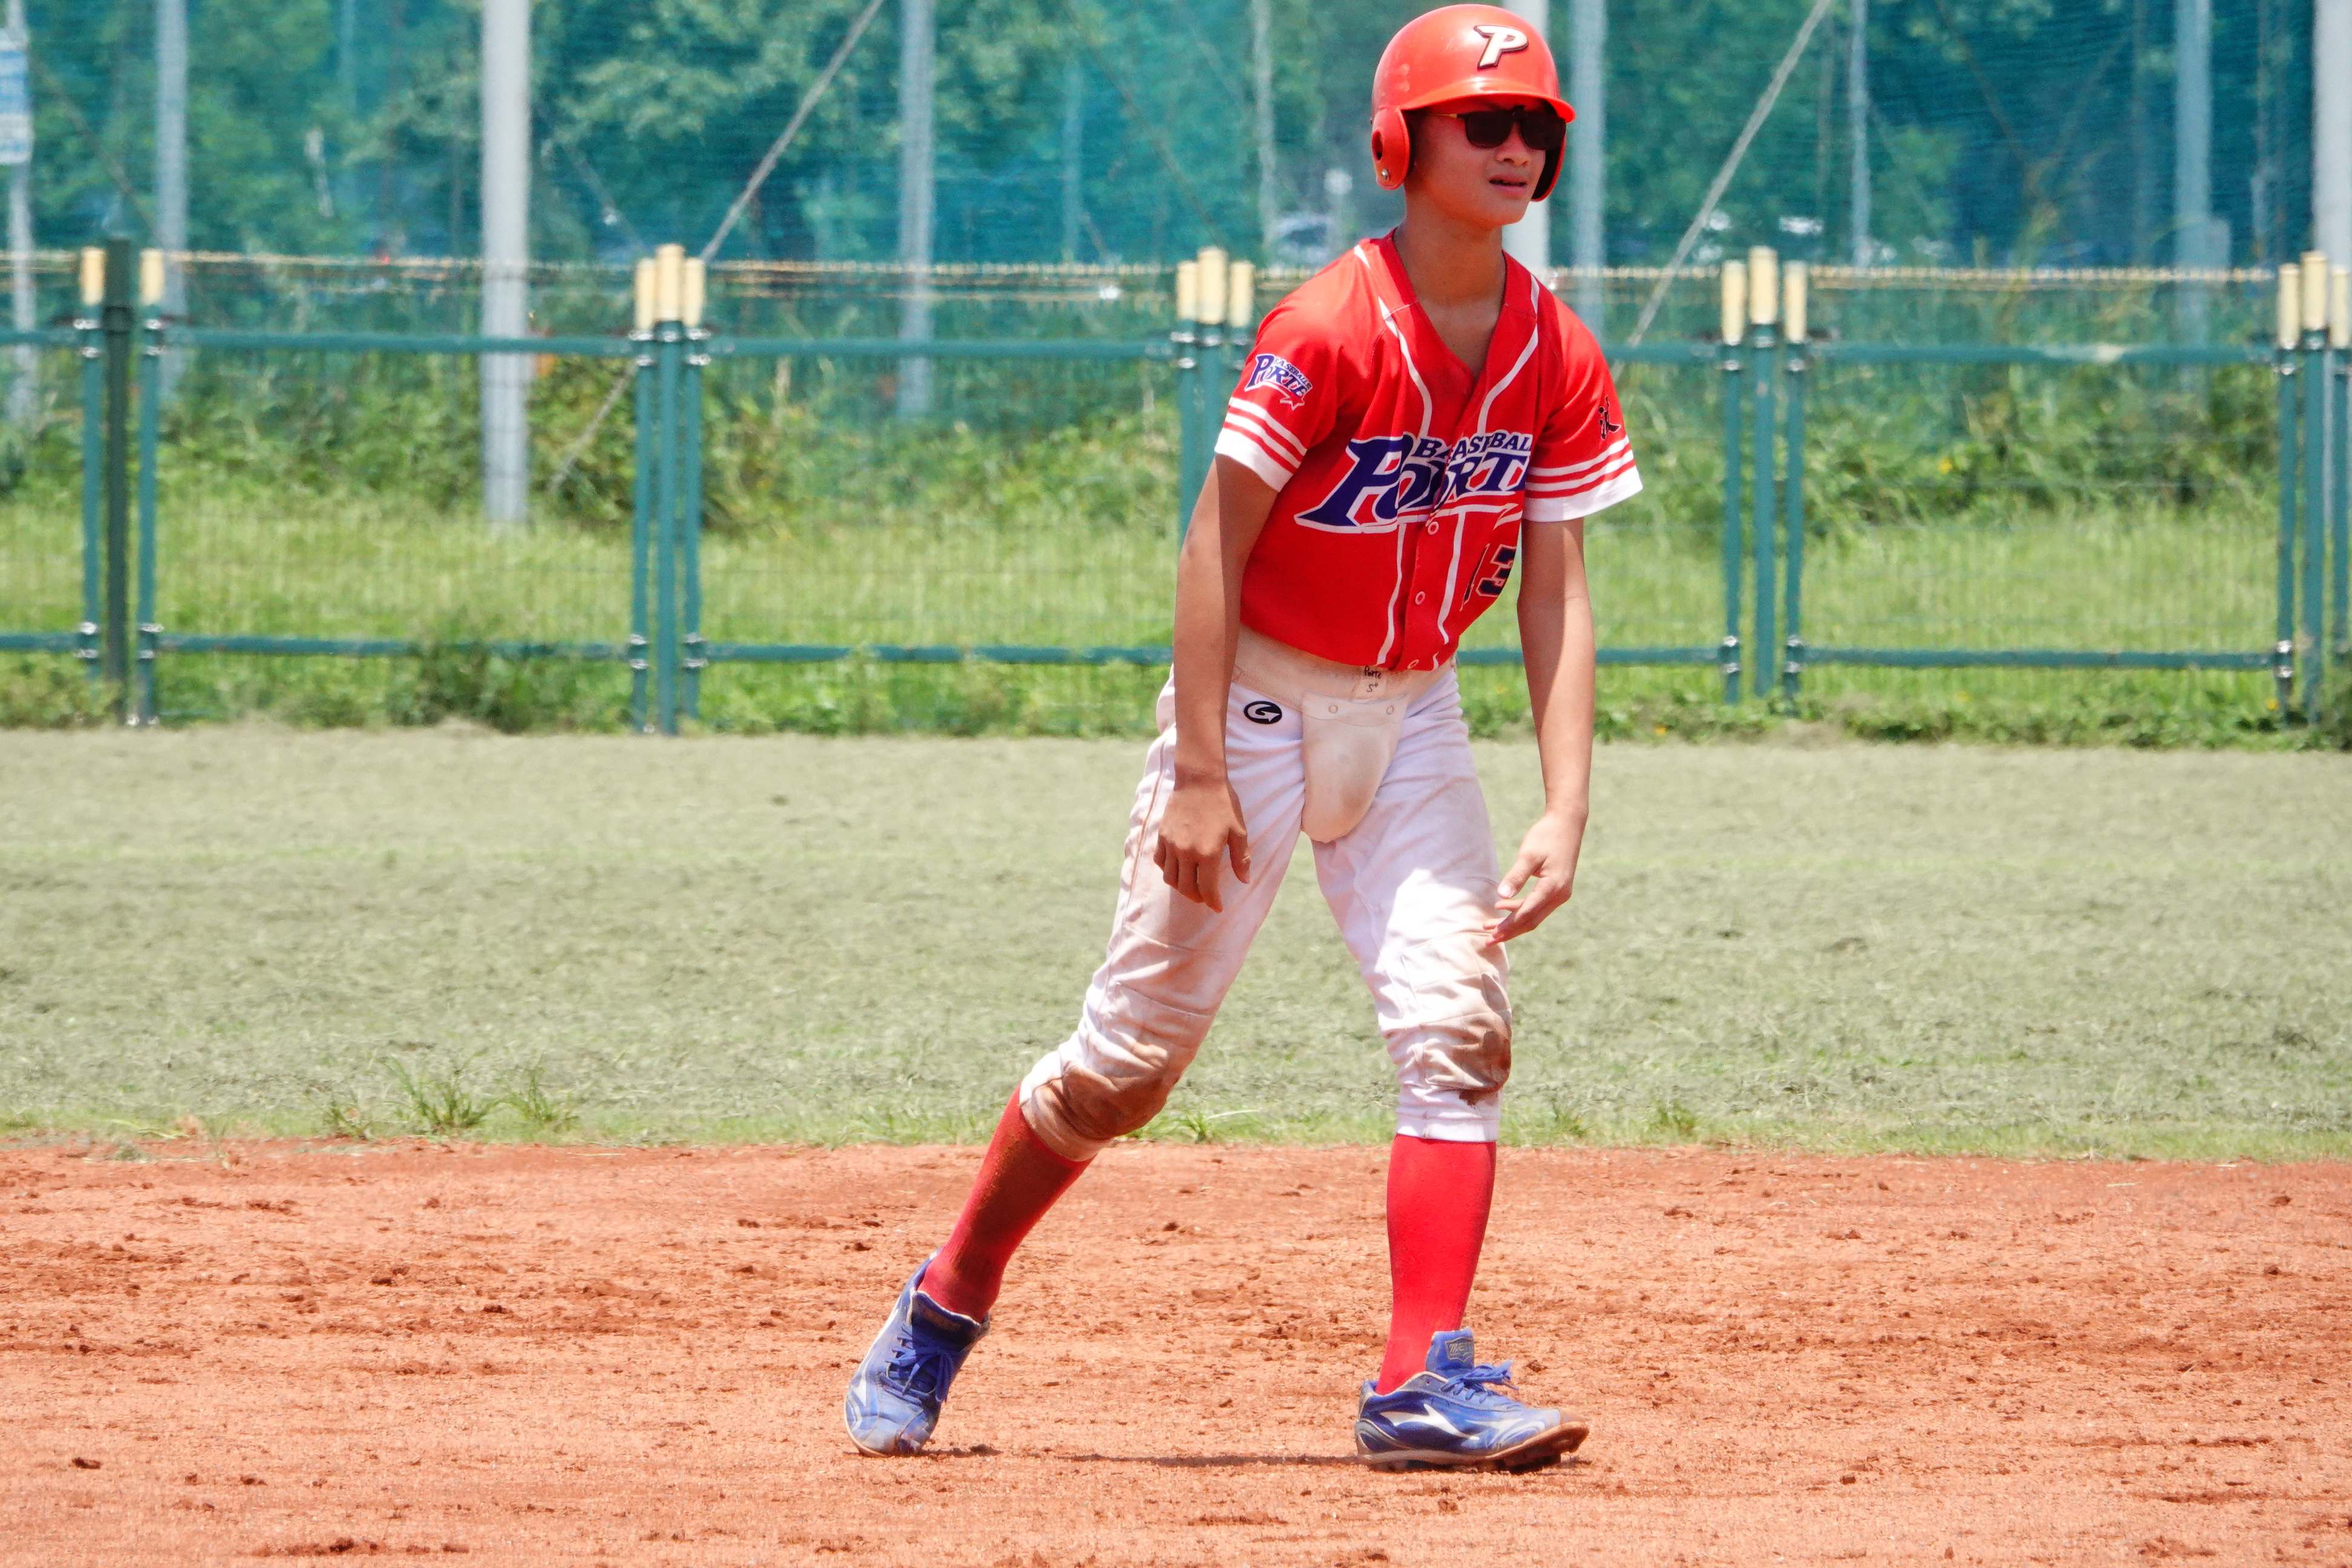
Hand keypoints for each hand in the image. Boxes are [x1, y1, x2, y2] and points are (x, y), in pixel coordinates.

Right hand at [1153, 774, 1252, 910]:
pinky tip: (1177, 869)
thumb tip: (1244, 880)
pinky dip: (1168, 870)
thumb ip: (1240, 858)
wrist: (1199, 779)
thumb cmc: (1223, 803)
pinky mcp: (1162, 836)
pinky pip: (1160, 862)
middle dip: (1197, 898)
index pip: (1207, 889)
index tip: (1217, 907)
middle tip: (1205, 899)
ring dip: (1181, 887)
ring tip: (1191, 886)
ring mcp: (1171, 845)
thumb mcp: (1239, 831)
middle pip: (1186, 888)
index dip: (1213, 902)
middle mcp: (1186, 853)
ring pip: (1170, 878)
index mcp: (1208, 854)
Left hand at [1490, 809, 1585, 941]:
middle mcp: (1559, 895)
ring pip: (1534, 915)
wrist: (1567, 823)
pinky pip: (1537, 905)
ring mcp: (1560, 893)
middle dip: (1509, 931)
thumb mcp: (1528, 855)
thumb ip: (1516, 876)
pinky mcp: (1556, 889)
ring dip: (1512, 922)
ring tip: (1490, 926)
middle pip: (1531, 920)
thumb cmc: (1547, 836)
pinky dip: (1520, 909)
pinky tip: (1502, 907)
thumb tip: (1501, 895)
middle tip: (1489, 940)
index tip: (1492, 933)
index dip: (1509, 925)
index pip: (1527, 913)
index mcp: (1553, 888)